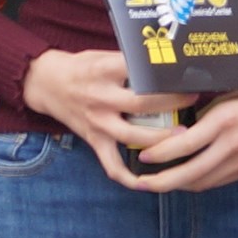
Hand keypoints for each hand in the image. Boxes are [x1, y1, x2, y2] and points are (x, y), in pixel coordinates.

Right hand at [20, 45, 176, 188]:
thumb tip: (166, 65)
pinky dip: (128, 177)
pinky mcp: (93, 139)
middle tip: (192, 100)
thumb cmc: (81, 67)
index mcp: (105, 70)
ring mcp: (97, 121)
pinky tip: (148, 181)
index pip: (140, 70)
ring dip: (161, 139)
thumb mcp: (103, 55)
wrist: (45, 83)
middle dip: (173, 103)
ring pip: (133, 135)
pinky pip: (111, 165)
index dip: (165, 73)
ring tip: (184, 137)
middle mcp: (101, 97)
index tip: (185, 74)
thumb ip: (129, 62)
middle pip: (144, 103)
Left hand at [132, 73, 237, 191]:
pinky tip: (186, 178)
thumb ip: (204, 113)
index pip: (182, 145)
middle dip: (160, 182)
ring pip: (202, 183)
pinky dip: (198, 182)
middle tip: (140, 182)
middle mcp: (232, 145)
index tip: (142, 156)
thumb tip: (174, 127)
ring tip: (158, 182)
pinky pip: (217, 182)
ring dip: (178, 185)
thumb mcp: (230, 94)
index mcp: (224, 120)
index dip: (158, 154)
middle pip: (188, 175)